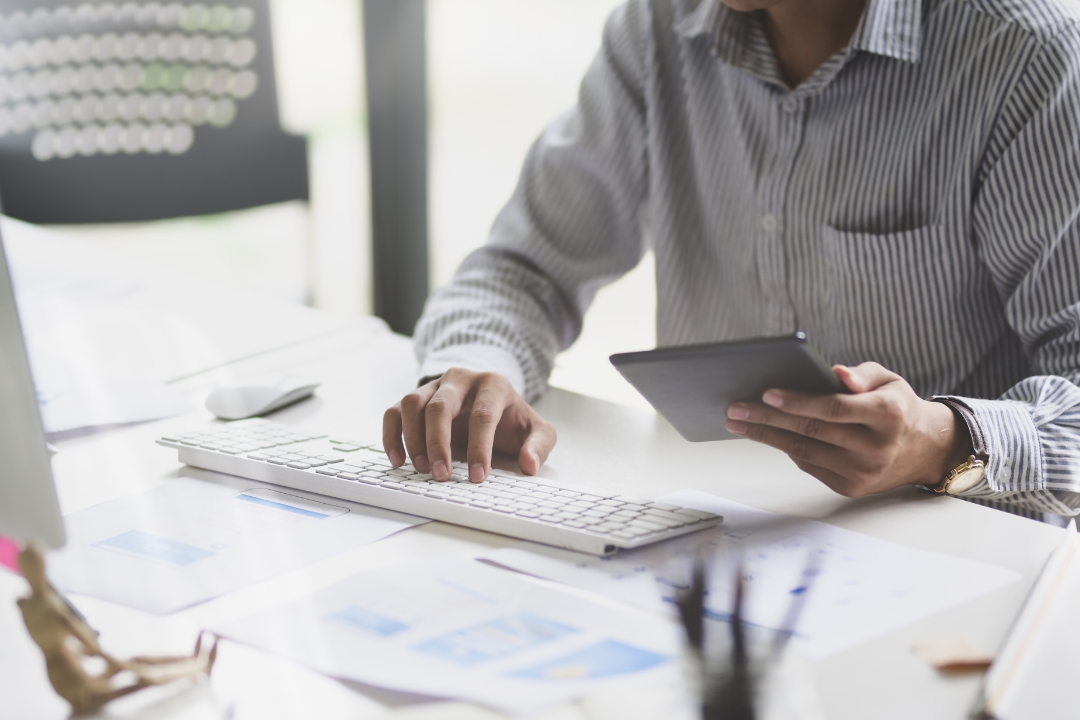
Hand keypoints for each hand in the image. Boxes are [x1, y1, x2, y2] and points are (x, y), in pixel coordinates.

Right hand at [383, 368, 556, 481]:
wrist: (490, 396)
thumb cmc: (511, 417)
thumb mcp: (536, 429)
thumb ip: (539, 445)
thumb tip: (529, 465)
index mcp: (492, 384)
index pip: (483, 415)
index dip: (479, 447)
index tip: (477, 476)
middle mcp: (460, 380)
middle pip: (441, 406)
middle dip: (438, 444)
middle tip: (441, 475)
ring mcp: (434, 386)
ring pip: (412, 404)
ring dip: (413, 439)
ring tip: (421, 468)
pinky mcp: (415, 397)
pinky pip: (394, 411)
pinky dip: (392, 435)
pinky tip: (399, 460)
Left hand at [724, 362, 972, 497]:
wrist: (923, 450)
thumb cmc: (897, 407)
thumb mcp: (889, 381)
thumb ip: (862, 374)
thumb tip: (836, 373)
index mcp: (888, 414)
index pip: (834, 408)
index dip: (798, 401)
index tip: (767, 394)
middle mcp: (876, 447)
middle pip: (812, 430)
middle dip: (768, 419)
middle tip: (736, 409)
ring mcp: (863, 471)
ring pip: (804, 450)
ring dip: (766, 436)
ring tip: (739, 422)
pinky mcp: (850, 487)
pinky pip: (809, 464)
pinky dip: (785, 447)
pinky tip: (766, 434)